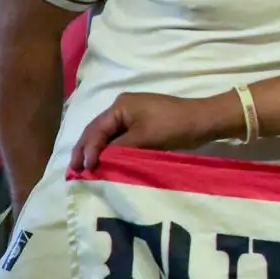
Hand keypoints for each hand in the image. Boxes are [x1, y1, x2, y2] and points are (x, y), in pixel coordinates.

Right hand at [70, 91, 231, 172]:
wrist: (205, 120)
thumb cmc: (174, 125)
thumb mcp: (144, 138)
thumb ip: (118, 149)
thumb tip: (97, 162)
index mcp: (120, 106)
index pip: (95, 130)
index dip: (87, 150)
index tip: (83, 169)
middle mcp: (122, 108)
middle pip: (96, 131)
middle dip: (85, 151)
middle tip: (74, 171)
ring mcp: (132, 116)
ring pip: (107, 136)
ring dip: (97, 152)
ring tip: (85, 171)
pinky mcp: (141, 125)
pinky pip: (120, 139)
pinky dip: (111, 151)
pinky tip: (106, 164)